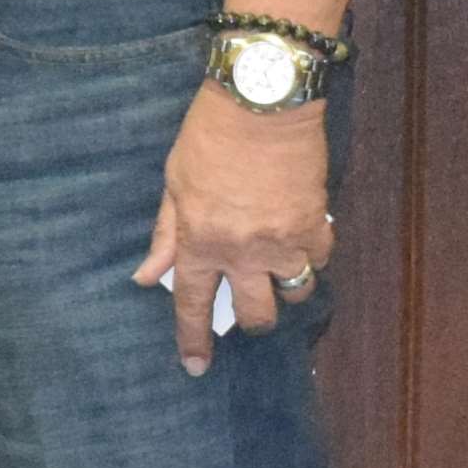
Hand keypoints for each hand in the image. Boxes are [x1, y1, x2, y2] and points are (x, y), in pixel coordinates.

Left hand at [135, 83, 331, 373]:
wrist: (262, 100)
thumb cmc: (209, 135)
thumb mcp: (174, 183)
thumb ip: (166, 235)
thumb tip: (147, 277)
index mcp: (200, 241)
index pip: (193, 305)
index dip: (193, 341)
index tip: (197, 367)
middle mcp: (242, 251)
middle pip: (256, 315)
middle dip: (254, 320)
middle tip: (252, 303)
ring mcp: (282, 240)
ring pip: (295, 293)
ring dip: (287, 285)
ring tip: (279, 264)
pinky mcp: (315, 223)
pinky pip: (320, 259)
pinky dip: (312, 252)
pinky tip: (302, 235)